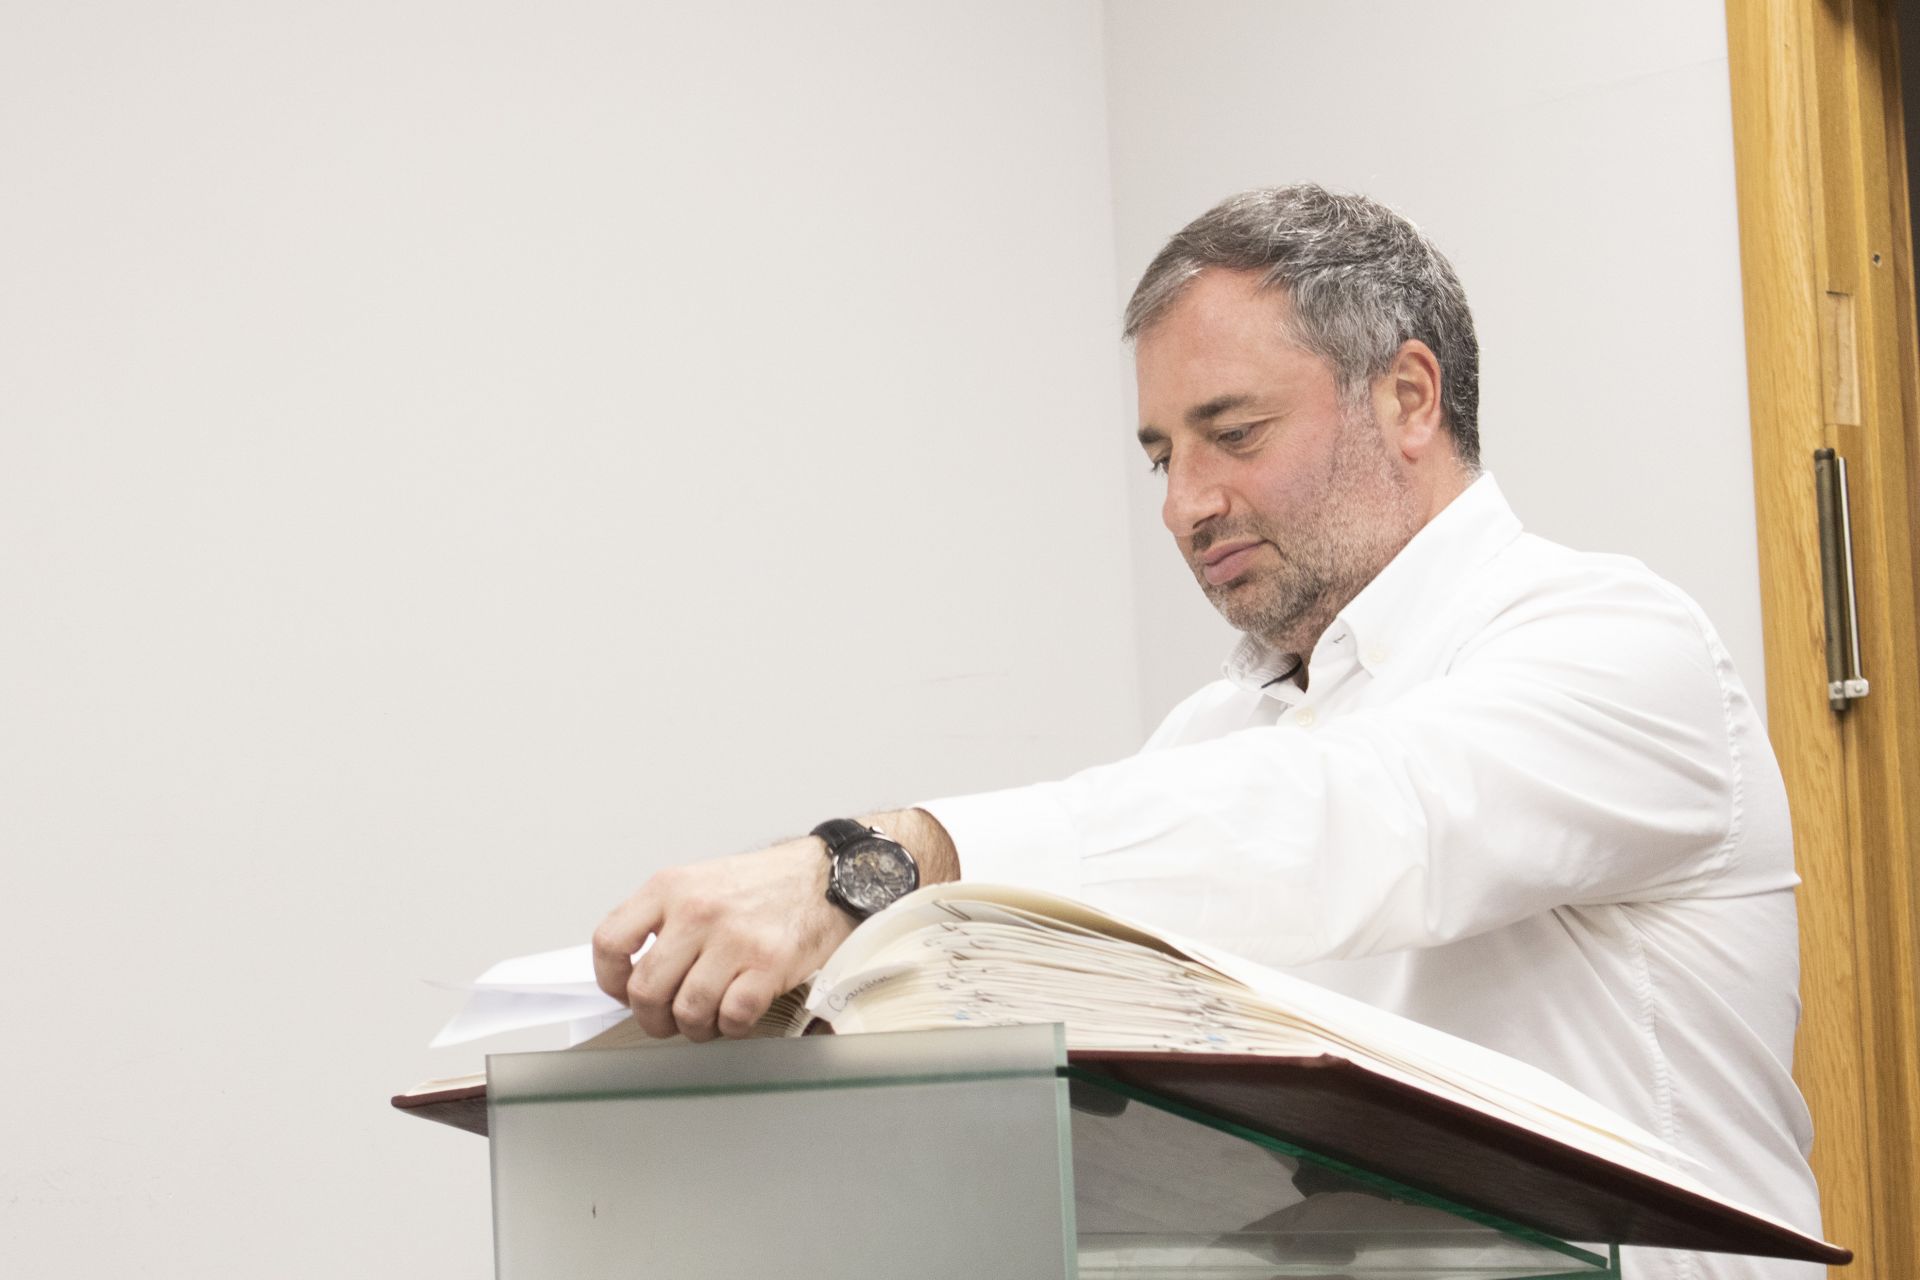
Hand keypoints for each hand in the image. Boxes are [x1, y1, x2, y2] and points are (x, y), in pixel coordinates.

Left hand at [591, 837, 854, 1041]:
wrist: (826, 876)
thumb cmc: (765, 885)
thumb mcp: (700, 882)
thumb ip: (662, 920)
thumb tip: (630, 974)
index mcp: (671, 887)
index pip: (610, 942)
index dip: (611, 980)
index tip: (625, 992)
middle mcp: (697, 911)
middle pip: (645, 989)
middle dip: (654, 1018)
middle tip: (669, 1020)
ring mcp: (734, 938)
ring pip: (687, 1011)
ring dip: (696, 1028)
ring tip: (710, 1018)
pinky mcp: (769, 964)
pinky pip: (732, 1017)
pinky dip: (731, 1027)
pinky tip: (739, 1013)